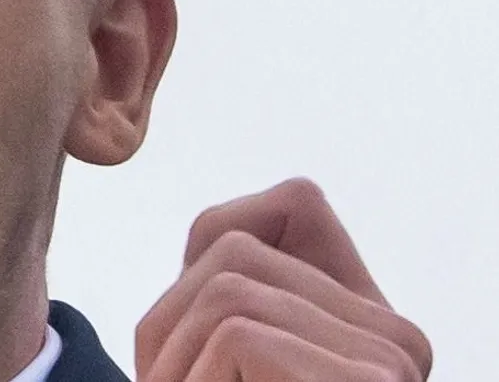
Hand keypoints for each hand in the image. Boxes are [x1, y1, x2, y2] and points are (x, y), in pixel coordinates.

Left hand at [134, 177, 431, 380]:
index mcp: (372, 321)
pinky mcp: (373, 380)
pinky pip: (239, 335)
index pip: (291, 202)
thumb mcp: (234, 355)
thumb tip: (207, 246)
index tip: (183, 341)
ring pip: (228, 288)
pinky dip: (196, 379)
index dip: (208, 254)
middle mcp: (396, 336)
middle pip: (236, 249)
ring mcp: (390, 357)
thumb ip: (244, 301)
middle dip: (169, 319)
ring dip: (174, 359)